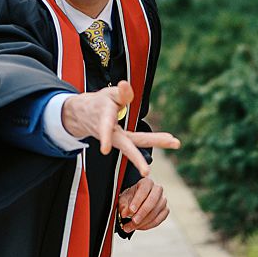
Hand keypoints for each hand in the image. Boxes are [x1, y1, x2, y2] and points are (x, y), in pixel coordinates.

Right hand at [60, 81, 180, 176]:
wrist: (83, 115)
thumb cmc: (98, 103)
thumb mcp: (107, 95)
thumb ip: (120, 93)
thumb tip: (125, 85)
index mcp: (103, 118)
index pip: (104, 128)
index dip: (105, 137)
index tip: (105, 150)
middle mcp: (110, 134)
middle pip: (125, 145)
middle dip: (136, 157)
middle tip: (146, 171)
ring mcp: (116, 140)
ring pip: (134, 145)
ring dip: (155, 142)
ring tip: (175, 142)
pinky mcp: (122, 141)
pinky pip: (139, 142)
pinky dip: (154, 139)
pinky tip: (169, 139)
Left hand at [117, 178, 168, 231]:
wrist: (136, 202)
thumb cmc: (130, 198)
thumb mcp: (123, 199)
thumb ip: (123, 206)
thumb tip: (125, 213)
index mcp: (147, 182)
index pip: (144, 190)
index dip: (137, 201)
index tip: (131, 210)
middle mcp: (157, 190)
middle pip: (152, 201)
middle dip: (142, 213)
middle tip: (133, 221)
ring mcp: (163, 200)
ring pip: (155, 212)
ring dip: (142, 222)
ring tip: (130, 227)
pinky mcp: (165, 211)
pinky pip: (158, 220)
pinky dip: (148, 225)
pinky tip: (139, 227)